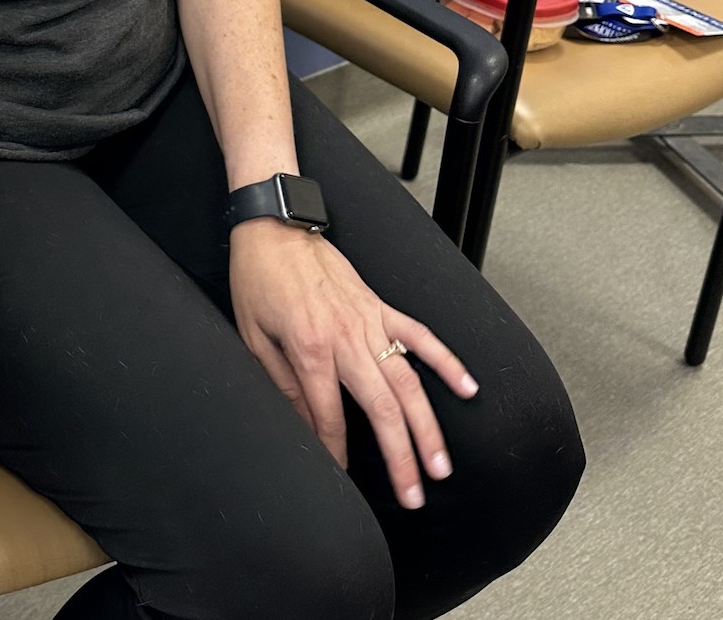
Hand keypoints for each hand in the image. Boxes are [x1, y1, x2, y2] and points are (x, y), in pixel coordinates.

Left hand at [229, 220, 477, 508]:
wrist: (273, 225)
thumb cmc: (257, 279)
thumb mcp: (254, 336)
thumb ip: (282, 384)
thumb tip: (305, 427)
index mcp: (310, 348)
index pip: (329, 416)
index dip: (336, 453)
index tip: (343, 481)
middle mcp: (346, 337)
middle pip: (381, 408)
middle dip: (400, 457)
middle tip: (415, 496)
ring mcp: (369, 320)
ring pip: (408, 381)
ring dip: (428, 426)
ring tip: (441, 465)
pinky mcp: (381, 305)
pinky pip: (420, 336)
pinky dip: (446, 361)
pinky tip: (468, 389)